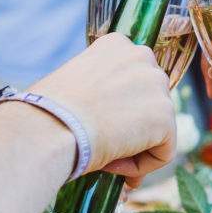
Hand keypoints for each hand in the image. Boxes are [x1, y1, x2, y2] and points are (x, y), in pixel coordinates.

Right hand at [31, 34, 175, 181]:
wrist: (49, 128)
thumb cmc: (46, 111)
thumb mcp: (72, 83)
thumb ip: (98, 90)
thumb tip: (110, 117)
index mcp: (117, 45)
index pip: (133, 81)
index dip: (119, 110)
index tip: (97, 127)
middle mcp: (142, 56)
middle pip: (150, 102)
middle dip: (132, 128)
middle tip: (105, 148)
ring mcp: (157, 85)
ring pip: (158, 129)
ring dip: (134, 149)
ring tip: (104, 160)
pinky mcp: (165, 116)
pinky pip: (163, 152)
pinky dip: (141, 167)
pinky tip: (113, 166)